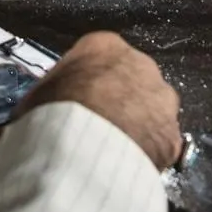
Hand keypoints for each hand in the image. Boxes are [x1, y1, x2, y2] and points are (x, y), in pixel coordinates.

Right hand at [17, 31, 182, 169]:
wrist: (82, 149)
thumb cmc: (53, 113)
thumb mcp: (39, 94)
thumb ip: (54, 93)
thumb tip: (48, 108)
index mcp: (104, 46)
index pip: (100, 58)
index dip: (89, 82)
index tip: (80, 101)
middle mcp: (141, 64)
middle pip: (132, 80)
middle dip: (120, 100)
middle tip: (101, 124)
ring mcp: (162, 99)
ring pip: (152, 109)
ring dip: (139, 124)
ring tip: (115, 148)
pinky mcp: (172, 133)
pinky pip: (160, 141)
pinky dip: (148, 152)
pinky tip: (128, 165)